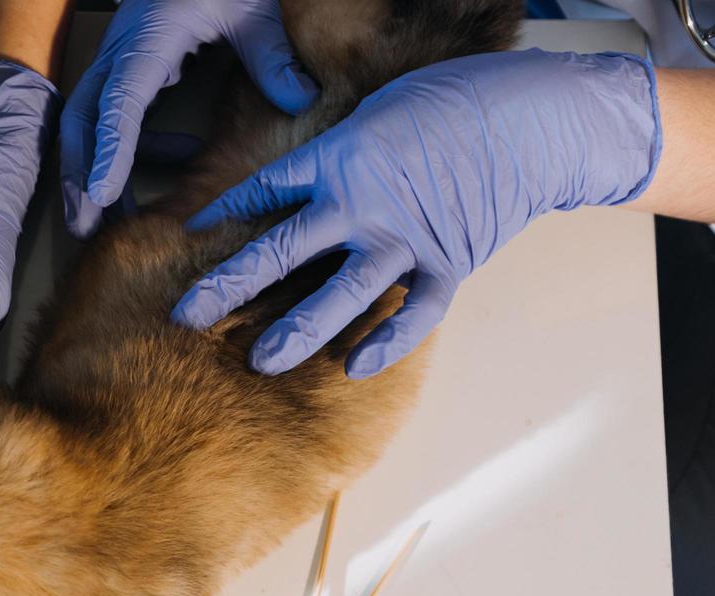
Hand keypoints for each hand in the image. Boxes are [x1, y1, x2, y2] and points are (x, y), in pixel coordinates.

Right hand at [61, 0, 318, 238]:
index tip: (101, 194)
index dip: (109, 150)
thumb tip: (300, 100)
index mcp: (149, 40)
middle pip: (82, 120)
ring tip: (105, 221)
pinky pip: (113, 120)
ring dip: (91, 173)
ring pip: (87, 125)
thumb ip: (272, 53)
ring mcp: (117, 64)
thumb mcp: (254, 8)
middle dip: (77, 176)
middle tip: (83, 227)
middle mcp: (121, 55)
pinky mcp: (126, 71)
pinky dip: (131, 149)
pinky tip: (176, 161)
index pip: (119, 101)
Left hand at [174, 50, 660, 377]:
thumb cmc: (449, 101)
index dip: (224, 213)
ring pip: (340, 294)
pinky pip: (414, 314)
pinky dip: (388, 343)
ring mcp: (404, 239)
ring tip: (260, 362)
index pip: (264, 192)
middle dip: (229, 286)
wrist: (532, 114)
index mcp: (337, 159)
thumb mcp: (375, 112)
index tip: (189, 234)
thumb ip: (335, 155)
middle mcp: (361, 205)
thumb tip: (300, 183)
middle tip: (187, 316)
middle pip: (282, 251)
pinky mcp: (448, 264)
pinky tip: (356, 369)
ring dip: (298, 330)